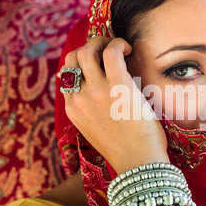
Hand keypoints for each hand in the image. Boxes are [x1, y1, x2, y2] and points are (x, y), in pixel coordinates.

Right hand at [61, 37, 168, 174]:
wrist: (139, 164)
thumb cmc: (125, 150)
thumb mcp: (96, 132)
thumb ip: (91, 112)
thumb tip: (97, 93)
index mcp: (73, 110)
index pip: (66, 75)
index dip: (80, 64)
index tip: (97, 63)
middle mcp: (79, 98)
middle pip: (73, 58)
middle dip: (88, 47)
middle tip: (108, 50)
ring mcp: (96, 91)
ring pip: (87, 50)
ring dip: (101, 41)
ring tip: (119, 47)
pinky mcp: (118, 85)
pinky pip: (111, 51)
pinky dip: (118, 43)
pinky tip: (129, 50)